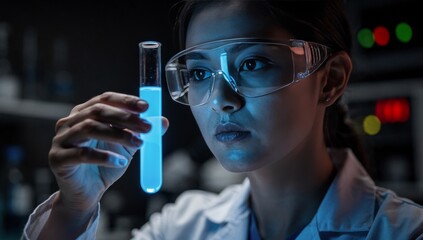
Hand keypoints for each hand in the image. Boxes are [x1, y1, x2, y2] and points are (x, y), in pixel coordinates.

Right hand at [48, 91, 168, 212]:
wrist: (87, 193)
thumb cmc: (105, 165)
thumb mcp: (127, 147)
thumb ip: (141, 133)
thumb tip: (163, 121)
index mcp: (84, 113)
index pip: (105, 99)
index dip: (126, 101)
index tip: (146, 107)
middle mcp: (69, 122)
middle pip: (98, 111)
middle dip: (126, 118)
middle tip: (148, 128)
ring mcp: (61, 139)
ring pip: (90, 128)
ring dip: (118, 135)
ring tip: (138, 144)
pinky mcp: (57, 158)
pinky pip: (82, 154)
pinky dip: (105, 157)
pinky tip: (120, 163)